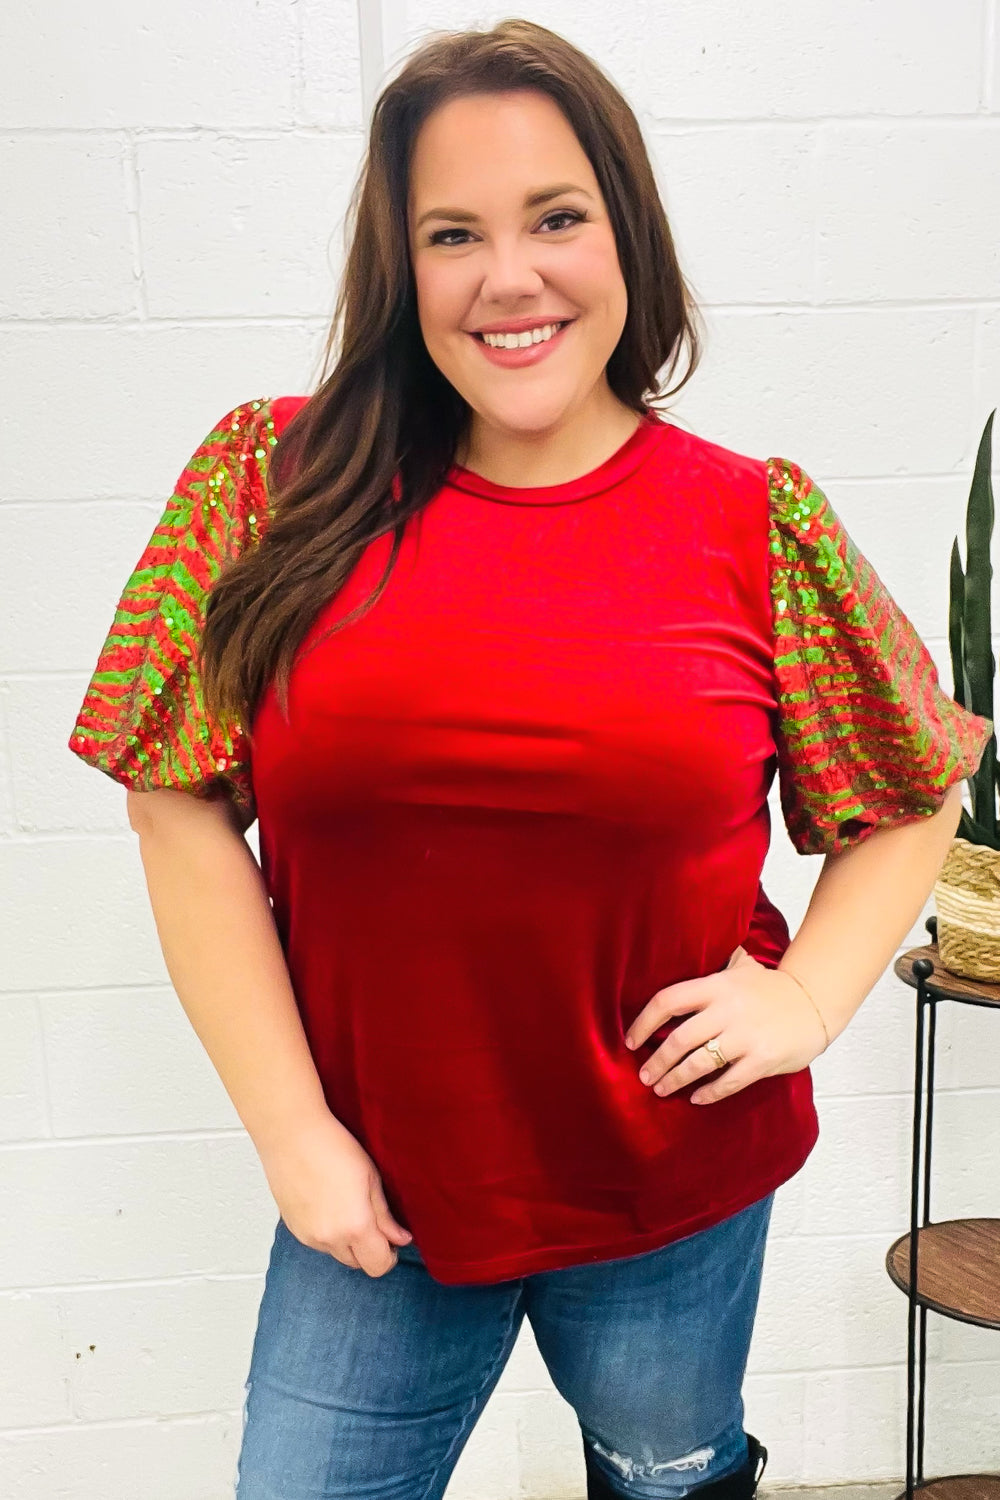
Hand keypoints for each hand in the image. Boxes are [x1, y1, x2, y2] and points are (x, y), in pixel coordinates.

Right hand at [255, 1108, 412, 1276]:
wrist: (291, 1134)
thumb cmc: (333, 1147)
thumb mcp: (371, 1178)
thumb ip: (385, 1216)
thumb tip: (400, 1239)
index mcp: (355, 1226)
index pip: (378, 1266)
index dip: (389, 1256)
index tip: (392, 1240)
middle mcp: (329, 1239)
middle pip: (357, 1264)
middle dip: (369, 1249)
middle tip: (372, 1220)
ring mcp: (308, 1236)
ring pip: (337, 1254)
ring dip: (347, 1242)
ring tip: (347, 1207)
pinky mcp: (293, 1229)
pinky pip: (318, 1244)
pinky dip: (328, 1234)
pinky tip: (328, 1205)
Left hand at [624, 946, 828, 1104]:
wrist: (814, 1002)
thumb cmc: (771, 988)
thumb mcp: (741, 968)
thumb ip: (713, 967)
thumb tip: (679, 954)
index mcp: (717, 986)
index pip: (668, 1001)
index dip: (644, 1022)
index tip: (631, 1041)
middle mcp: (727, 1010)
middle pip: (678, 1039)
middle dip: (657, 1062)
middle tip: (644, 1076)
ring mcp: (745, 1036)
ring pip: (699, 1064)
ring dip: (675, 1079)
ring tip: (661, 1089)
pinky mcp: (762, 1060)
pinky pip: (728, 1081)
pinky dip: (708, 1093)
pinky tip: (696, 1098)